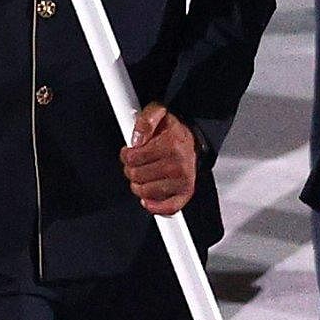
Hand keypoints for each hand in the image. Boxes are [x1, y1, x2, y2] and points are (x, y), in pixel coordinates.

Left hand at [119, 102, 200, 217]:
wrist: (193, 140)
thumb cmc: (172, 130)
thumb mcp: (157, 113)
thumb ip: (144, 121)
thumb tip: (136, 140)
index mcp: (171, 144)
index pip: (134, 158)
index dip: (125, 155)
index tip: (128, 152)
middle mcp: (178, 164)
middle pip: (137, 176)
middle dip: (130, 169)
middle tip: (135, 163)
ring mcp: (183, 180)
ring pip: (146, 192)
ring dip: (138, 185)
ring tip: (142, 175)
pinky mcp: (186, 192)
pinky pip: (168, 207)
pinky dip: (155, 206)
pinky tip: (147, 198)